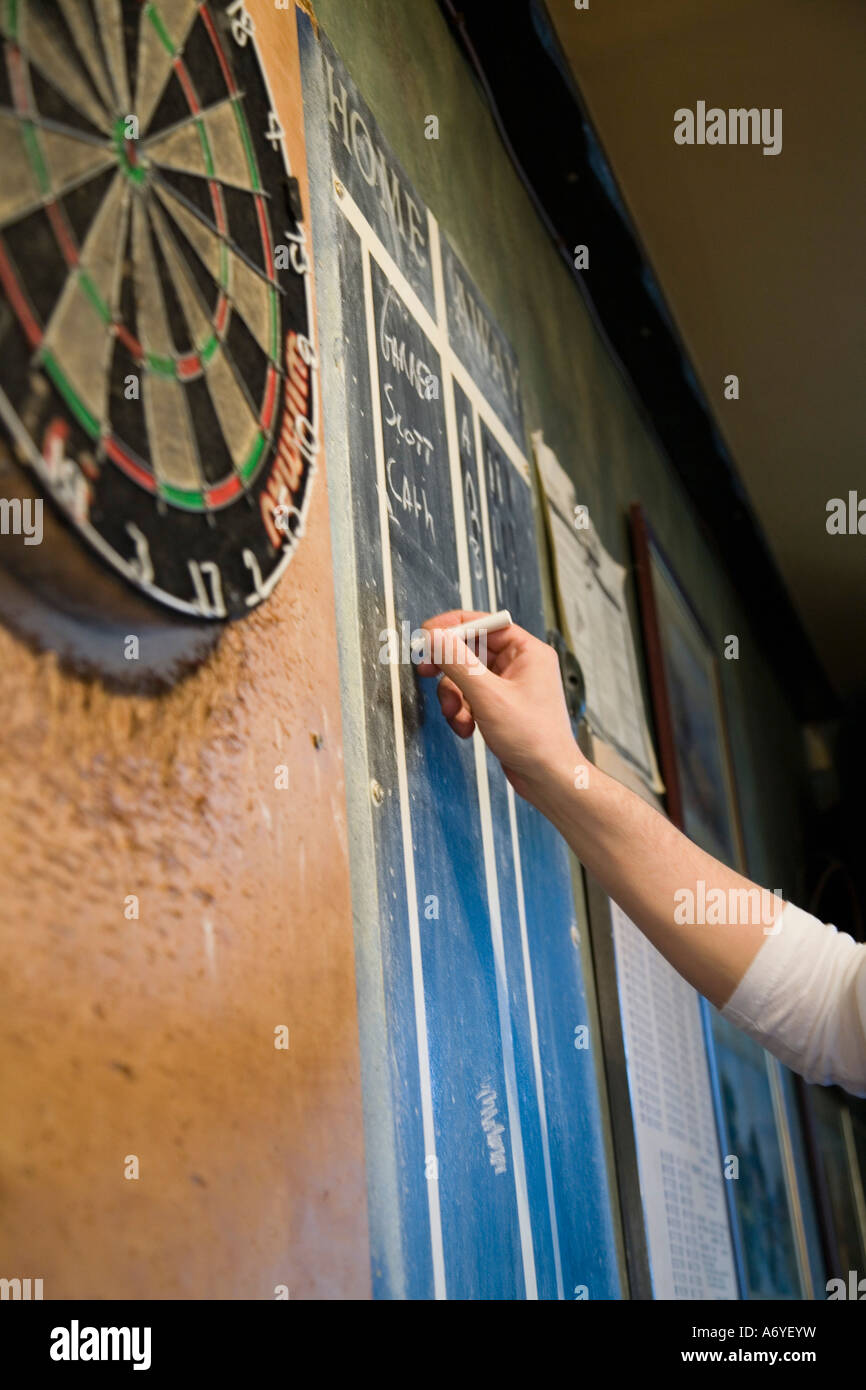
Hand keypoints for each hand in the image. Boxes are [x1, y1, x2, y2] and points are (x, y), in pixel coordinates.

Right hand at [415, 611, 581, 801]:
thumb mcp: (488, 696)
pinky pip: (471, 697)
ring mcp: (510, 686)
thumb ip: (458, 662)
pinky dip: (463, 712)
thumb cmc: (533, 739)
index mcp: (527, 651)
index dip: (451, 627)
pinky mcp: (501, 706)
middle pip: (471, 650)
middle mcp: (520, 664)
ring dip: (453, 697)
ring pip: (466, 677)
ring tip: (456, 716)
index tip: (425, 636)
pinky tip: (466, 729)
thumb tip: (434, 636)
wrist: (548, 779)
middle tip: (427, 671)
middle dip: (448, 667)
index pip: (484, 623)